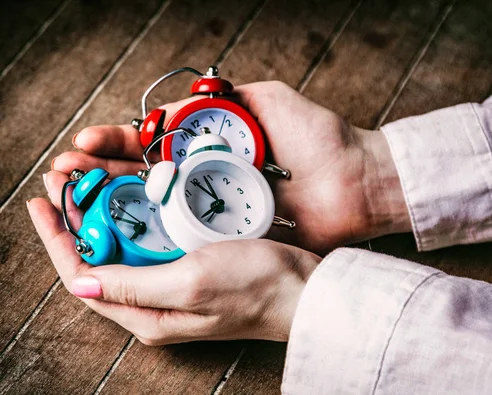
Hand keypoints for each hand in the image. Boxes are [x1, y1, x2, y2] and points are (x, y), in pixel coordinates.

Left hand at [29, 171, 320, 344]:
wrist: (302, 287)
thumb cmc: (255, 286)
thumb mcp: (190, 281)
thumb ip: (132, 285)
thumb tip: (80, 283)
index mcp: (148, 313)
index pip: (84, 277)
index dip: (58, 240)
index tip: (42, 205)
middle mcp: (155, 302)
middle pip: (99, 260)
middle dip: (76, 221)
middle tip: (63, 184)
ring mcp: (174, 284)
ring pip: (123, 248)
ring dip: (102, 215)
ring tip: (88, 182)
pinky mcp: (192, 267)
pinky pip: (151, 242)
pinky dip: (135, 217)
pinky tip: (133, 196)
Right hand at [52, 81, 410, 253]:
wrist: (357, 183)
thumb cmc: (320, 139)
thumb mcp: (269, 101)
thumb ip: (227, 97)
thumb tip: (181, 103)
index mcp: (212, 147)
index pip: (153, 145)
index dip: (117, 144)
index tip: (87, 144)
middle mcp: (208, 180)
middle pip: (144, 179)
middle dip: (101, 175)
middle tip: (65, 174)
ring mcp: (218, 213)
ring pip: (157, 212)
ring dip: (115, 208)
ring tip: (77, 201)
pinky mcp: (232, 240)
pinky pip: (189, 241)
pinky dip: (156, 240)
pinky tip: (121, 237)